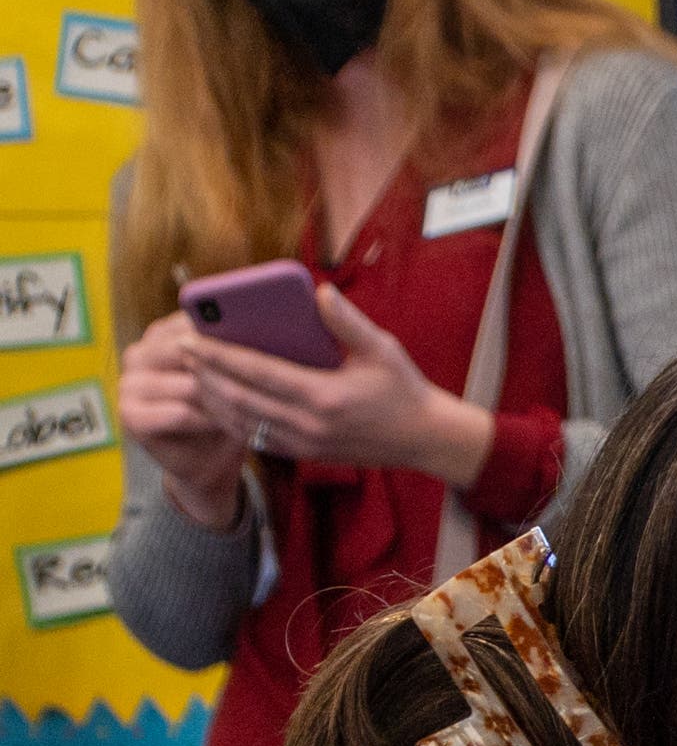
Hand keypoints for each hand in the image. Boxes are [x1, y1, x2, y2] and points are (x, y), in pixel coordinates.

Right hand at [112, 316, 254, 525]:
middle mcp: (140, 353)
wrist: (209, 457)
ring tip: (259, 404)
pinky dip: (210, 421)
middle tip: (271, 375)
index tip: (275, 333)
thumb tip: (286, 320)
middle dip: (229, 364)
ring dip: (225, 396)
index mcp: (163, 334)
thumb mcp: (239, 374)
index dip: (234, 329)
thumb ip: (244, 347)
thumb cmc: (230, 409)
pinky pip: (179, 413)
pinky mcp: (131, 415)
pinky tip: (235, 426)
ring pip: (188, 383)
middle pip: (188, 349)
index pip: (194, 320)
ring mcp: (129, 383)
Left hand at [172, 284, 494, 485]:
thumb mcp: (383, 349)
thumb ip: (348, 321)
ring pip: (240, 421)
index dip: (219, 355)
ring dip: (211, 397)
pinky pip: (254, 436)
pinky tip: (217, 400)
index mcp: (325, 396)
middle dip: (205, 374)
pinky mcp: (304, 453)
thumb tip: (318, 292)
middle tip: (181, 351)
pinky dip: (229, 418)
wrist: (425, 439)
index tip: (190, 338)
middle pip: (239, 399)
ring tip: (193, 373)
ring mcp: (304, 443)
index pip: (257, 372)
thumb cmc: (405, 389)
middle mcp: (309, 424)